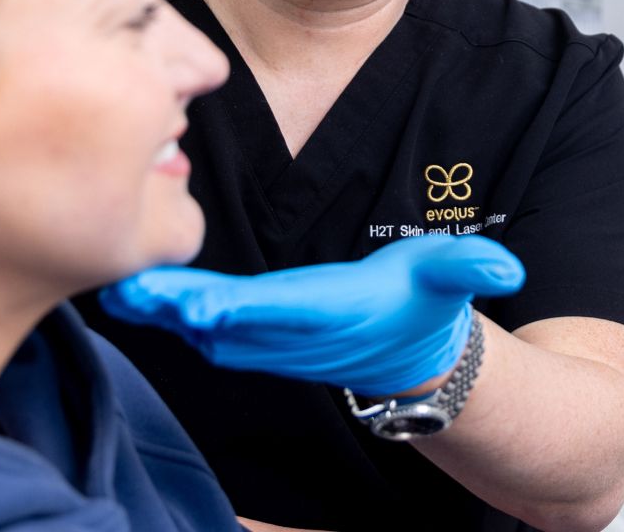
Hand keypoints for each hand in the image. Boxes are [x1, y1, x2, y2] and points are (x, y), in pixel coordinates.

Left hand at [100, 234, 524, 395]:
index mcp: (334, 314)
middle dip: (176, 309)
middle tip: (127, 287)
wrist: (417, 356)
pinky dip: (169, 314)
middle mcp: (295, 336)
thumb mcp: (453, 276)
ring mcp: (270, 343)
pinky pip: (203, 329)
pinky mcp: (255, 338)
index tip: (190, 302)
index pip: (279, 313)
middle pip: (226, 325)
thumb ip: (471, 267)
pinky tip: (135, 294)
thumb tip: (505, 267)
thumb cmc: (426, 303)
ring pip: (206, 331)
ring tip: (117, 287)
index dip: (234, 309)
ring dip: (162, 313)